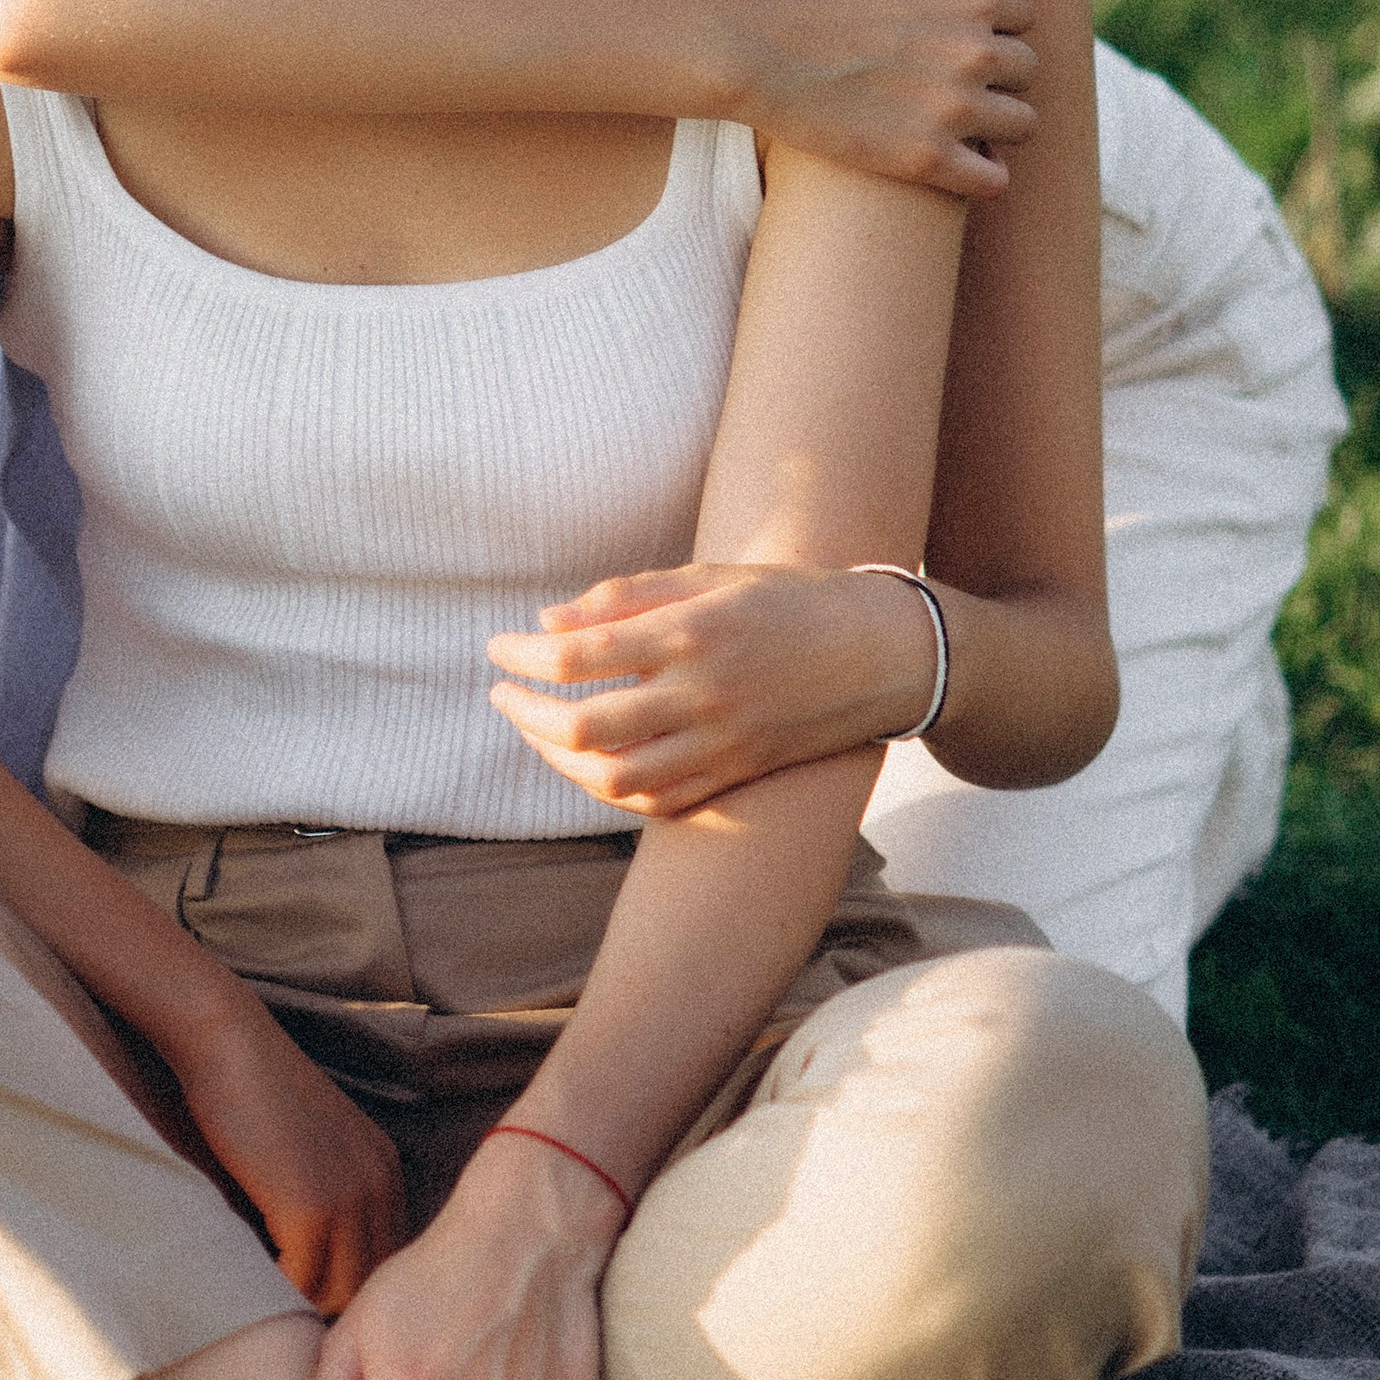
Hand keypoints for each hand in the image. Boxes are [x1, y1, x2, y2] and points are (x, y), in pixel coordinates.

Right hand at [164, 990, 405, 1313]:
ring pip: (337, 1292)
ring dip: (301, 1308)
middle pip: (367, 1283)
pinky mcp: (312, 1207)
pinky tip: (248, 1286)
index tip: (306, 1301)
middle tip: (285, 1319)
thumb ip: (323, 1198)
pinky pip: (300, 1282)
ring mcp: (352, 1196)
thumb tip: (307, 1272)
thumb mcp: (309, 1146)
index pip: (384, 1260)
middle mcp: (381, 1184)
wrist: (227, 1042)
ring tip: (266, 1313)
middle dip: (328, 1307)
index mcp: (386, 1170)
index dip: (345, 1289)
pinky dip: (275, 1294)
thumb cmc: (250, 1091)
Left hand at [487, 558, 940, 811]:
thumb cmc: (788, 601)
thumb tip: (545, 623)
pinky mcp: (736, 776)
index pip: (580, 656)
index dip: (523, 655)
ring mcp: (722, 744)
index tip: (498, 646)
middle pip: (586, 727)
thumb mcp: (710, 577)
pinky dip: (607, 788)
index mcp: (694, 632)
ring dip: (557, 759)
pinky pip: (656, 802)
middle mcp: (705, 694)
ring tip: (533, 728)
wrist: (881, 655)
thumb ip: (626, 597)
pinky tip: (585, 761)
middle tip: (500, 694)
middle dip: (525, 714)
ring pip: (615, 778)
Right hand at [751, 0, 1035, 194]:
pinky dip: (985, 175)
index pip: (1021, 14)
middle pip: (1025, 69)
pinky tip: (959, 164)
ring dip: (998, 121)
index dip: (990, 21)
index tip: (956, 32)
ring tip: (958, 120)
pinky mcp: (926, 160)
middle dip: (997, 70)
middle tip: (952, 76)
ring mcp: (954, 111)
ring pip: (1021, 125)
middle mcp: (976, 53)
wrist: (752, 46)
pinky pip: (992, 180)